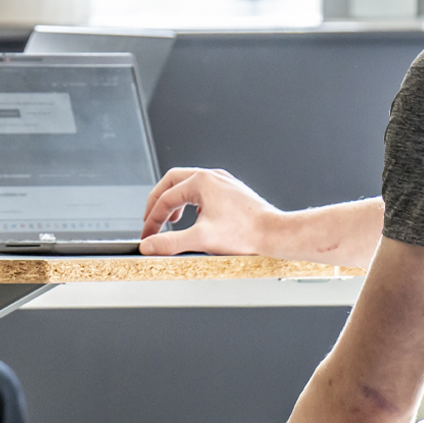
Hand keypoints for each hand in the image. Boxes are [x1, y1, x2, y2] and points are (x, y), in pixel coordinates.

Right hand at [137, 167, 283, 255]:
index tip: (148, 235)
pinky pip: (203, 190)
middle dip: (158, 202)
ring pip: (188, 184)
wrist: (275, 234)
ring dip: (175, 201)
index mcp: (201, 182)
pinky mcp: (232, 191)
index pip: (165, 199)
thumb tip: (149, 245)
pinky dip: (191, 202)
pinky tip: (195, 217)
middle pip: (172, 182)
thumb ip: (170, 243)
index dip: (152, 219)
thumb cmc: (246, 234)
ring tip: (170, 220)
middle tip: (151, 220)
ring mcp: (223, 182)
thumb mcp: (201, 240)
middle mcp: (212, 177)